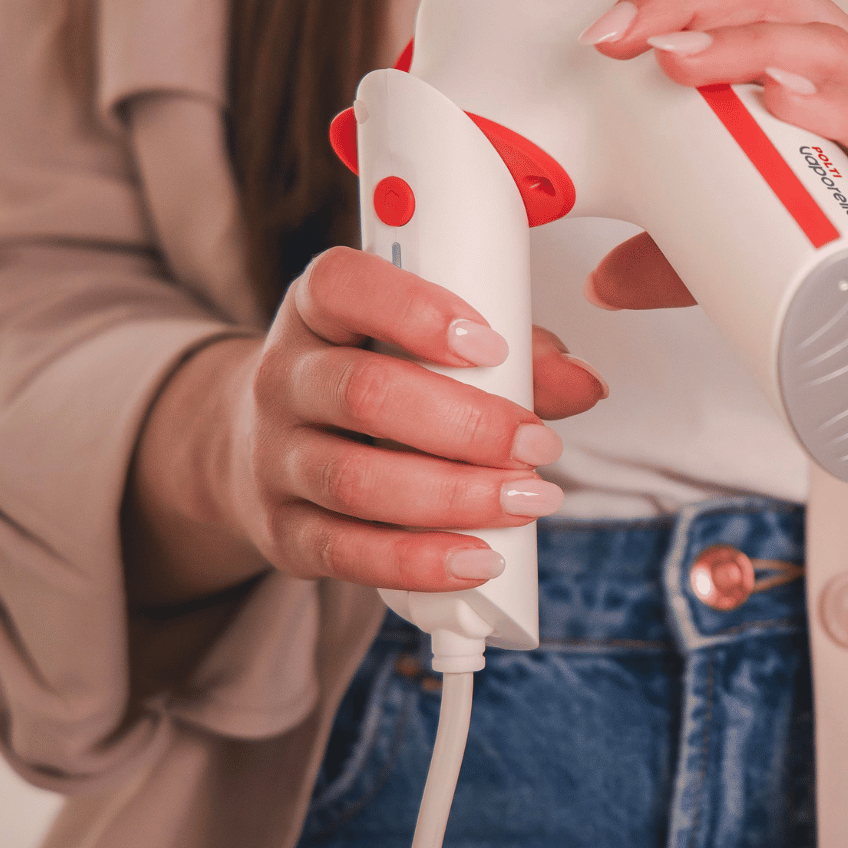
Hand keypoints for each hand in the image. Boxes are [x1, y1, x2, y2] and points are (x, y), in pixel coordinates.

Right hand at [126, 246, 606, 605]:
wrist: (261, 446)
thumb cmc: (374, 382)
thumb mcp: (428, 346)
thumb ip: (513, 356)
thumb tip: (586, 382)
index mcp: (318, 309)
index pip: (343, 285)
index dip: (417, 311)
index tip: (493, 344)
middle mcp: (283, 378)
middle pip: (364, 395)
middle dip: (466, 425)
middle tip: (537, 445)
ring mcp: (274, 458)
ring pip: (357, 481)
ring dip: (456, 497)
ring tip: (526, 500)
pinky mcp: (281, 532)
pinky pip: (347, 552)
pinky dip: (422, 561)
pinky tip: (481, 559)